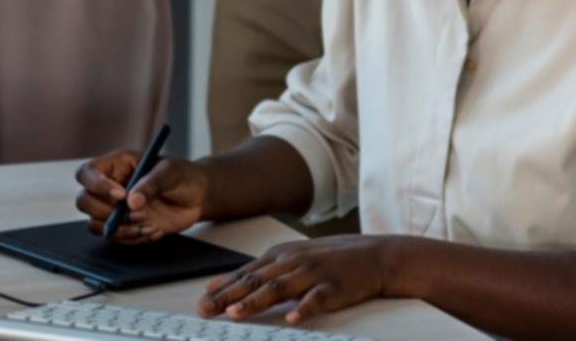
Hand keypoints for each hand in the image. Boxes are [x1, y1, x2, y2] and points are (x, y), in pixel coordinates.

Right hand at [74, 150, 207, 242]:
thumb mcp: (170, 172)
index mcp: (117, 165)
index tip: (121, 195)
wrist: (197, 197)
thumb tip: (131, 202)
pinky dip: (133, 239)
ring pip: (94, 224)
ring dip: (119, 229)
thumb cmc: (182, 176)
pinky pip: (115, 238)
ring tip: (147, 223)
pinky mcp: (124, 227)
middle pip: (84, 201)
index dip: (97, 185)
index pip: (88, 173)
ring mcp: (115, 209)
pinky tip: (154, 230)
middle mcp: (110, 187)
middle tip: (134, 213)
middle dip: (106, 212)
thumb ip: (150, 183)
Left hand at [197, 236, 390, 325]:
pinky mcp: (334, 286)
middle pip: (255, 280)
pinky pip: (317, 299)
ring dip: (256, 301)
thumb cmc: (328, 259)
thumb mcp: (290, 260)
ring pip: (279, 288)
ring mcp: (313, 273)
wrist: (374, 255)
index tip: (201, 302)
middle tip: (207, 310)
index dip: (222, 288)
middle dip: (228, 296)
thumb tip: (218, 283)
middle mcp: (292, 262)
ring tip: (237, 313)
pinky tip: (292, 319)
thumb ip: (257, 272)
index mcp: (279, 256)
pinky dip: (303, 309)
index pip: (245, 273)